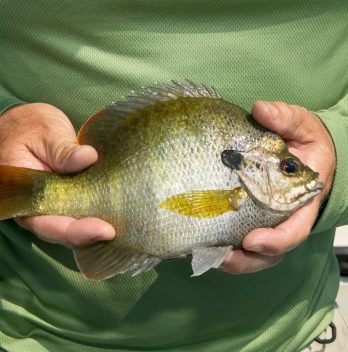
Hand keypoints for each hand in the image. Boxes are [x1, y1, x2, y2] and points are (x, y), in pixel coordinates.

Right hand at [0, 103, 114, 246]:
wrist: (27, 125)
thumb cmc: (30, 128)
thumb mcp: (44, 133)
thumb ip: (61, 149)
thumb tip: (88, 158)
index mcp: (26, 197)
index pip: (48, 224)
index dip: (76, 231)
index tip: (104, 229)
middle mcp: (41, 207)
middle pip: (67, 232)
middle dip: (93, 235)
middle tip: (119, 230)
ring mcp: (58, 203)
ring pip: (79, 225)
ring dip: (100, 227)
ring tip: (126, 225)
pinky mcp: (73, 196)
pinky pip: (87, 210)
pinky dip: (103, 212)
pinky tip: (123, 211)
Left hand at [220, 101, 335, 273]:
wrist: (301, 152)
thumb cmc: (304, 141)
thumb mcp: (301, 126)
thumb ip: (286, 119)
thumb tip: (261, 109)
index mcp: (302, 200)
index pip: (295, 229)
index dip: (276, 241)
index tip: (252, 240)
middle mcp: (285, 218)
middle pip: (271, 252)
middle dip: (247, 259)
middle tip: (222, 257)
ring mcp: (267, 221)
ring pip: (254, 253)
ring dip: (232, 259)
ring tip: (206, 254)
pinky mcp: (251, 218)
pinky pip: (240, 240)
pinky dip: (224, 247)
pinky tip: (203, 243)